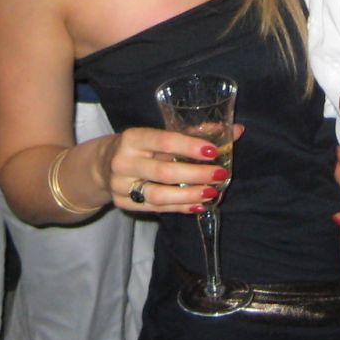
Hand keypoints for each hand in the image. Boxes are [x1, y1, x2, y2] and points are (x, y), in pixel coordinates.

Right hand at [107, 123, 241, 214]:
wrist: (102, 165)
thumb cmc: (141, 146)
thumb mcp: (158, 135)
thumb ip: (195, 133)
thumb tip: (237, 130)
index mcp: (132, 137)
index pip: (164, 140)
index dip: (189, 146)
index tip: (213, 151)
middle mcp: (123, 161)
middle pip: (163, 171)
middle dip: (195, 175)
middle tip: (220, 175)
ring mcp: (121, 185)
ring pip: (158, 195)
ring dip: (189, 196)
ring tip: (212, 193)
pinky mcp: (123, 203)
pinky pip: (156, 209)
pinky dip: (180, 208)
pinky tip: (199, 205)